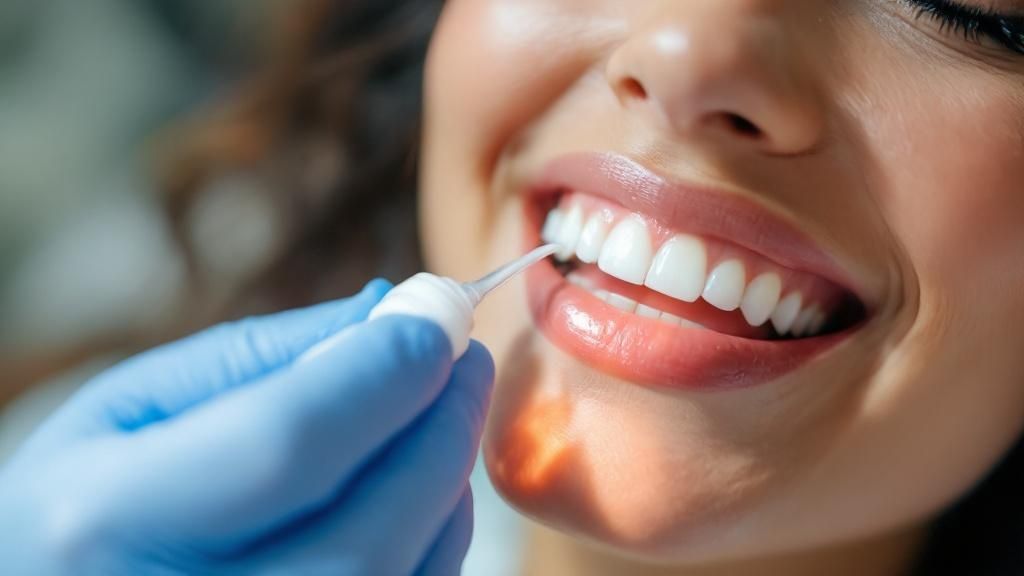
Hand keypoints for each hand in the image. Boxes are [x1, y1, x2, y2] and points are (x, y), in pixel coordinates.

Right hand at [0, 280, 493, 575]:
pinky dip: (438, 534)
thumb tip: (385, 311)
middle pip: (370, 521)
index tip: (436, 311)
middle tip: (464, 356)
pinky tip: (422, 485)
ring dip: (447, 477)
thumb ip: (259, 357)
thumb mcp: (129, 407)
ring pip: (405, 569)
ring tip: (437, 411)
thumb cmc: (78, 505)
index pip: (289, 439)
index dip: (384, 369)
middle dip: (440, 422)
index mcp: (113, 522)